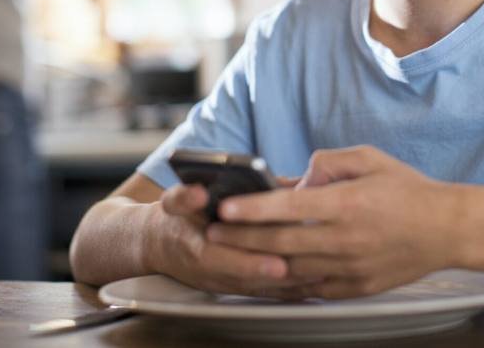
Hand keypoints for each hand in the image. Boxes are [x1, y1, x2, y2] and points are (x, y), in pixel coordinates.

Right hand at [147, 183, 313, 295]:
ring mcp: (227, 281)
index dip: (251, 264)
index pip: (224, 262)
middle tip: (315, 268)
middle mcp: (213, 272)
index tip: (277, 263)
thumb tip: (201, 191)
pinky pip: (268, 292)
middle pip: (252, 279)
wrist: (159, 245)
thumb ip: (186, 196)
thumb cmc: (175, 218)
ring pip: (264, 288)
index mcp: (196, 249)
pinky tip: (316, 281)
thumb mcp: (174, 201)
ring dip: (293, 283)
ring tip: (325, 273)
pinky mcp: (239, 285)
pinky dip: (291, 288)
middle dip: (285, 275)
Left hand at [206, 146, 455, 298]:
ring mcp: (350, 268)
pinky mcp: (356, 288)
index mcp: (347, 203)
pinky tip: (270, 272)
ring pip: (290, 269)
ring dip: (257, 261)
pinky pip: (312, 288)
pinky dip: (288, 282)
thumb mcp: (370, 158)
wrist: (446, 229)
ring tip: (231, 252)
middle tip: (212, 231)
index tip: (225, 208)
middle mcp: (344, 239)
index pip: (288, 207)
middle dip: (240, 237)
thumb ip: (329, 162)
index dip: (252, 208)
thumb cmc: (408, 189)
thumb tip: (298, 178)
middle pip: (280, 242)